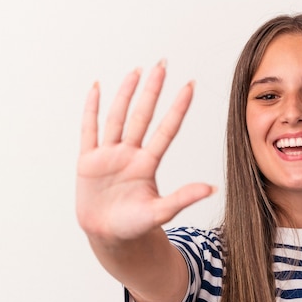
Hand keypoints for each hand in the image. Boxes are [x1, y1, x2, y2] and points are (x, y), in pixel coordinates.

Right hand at [76, 61, 214, 241]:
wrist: (110, 237)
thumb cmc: (136, 226)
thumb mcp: (161, 212)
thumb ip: (183, 198)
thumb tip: (213, 189)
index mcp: (148, 164)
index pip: (166, 129)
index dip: (178, 108)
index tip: (191, 86)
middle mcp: (131, 154)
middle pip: (143, 115)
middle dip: (153, 90)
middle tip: (163, 64)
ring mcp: (109, 155)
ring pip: (118, 117)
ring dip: (126, 94)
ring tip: (136, 70)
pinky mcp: (88, 161)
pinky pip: (89, 130)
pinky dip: (91, 109)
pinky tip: (96, 88)